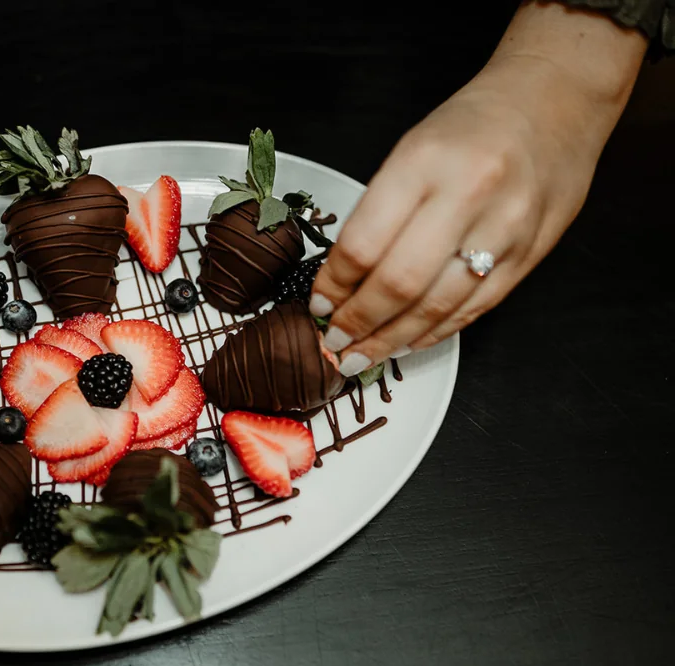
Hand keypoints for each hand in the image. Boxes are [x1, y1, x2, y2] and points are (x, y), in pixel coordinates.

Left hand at [307, 2, 645, 375]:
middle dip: (358, 322)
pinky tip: (406, 342)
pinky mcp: (530, 254)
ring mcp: (506, 229)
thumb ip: (380, 211)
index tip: (318, 304)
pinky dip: (435, 332)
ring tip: (361, 357)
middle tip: (334, 341)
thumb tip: (342, 278)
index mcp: (424, 163)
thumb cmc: (472, 125)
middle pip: (399, 283)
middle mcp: (468, 196)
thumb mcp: (411, 149)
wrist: (555, 99)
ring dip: (392, 340)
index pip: (364, 243)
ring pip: (438, 306)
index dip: (335, 285)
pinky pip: (475, 309)